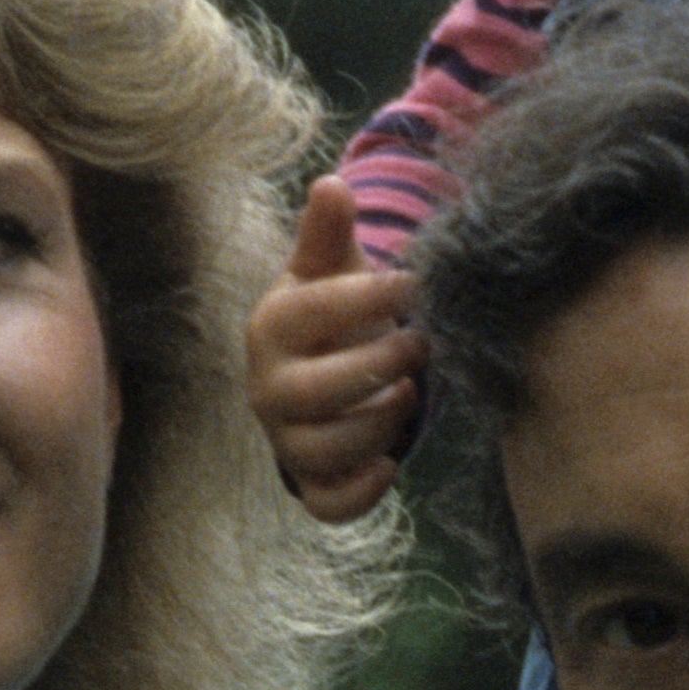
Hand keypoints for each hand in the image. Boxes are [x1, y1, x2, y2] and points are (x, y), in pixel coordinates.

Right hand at [250, 177, 424, 521]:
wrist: (318, 372)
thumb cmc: (330, 313)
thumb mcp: (329, 268)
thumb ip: (328, 232)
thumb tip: (331, 184)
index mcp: (270, 328)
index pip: (311, 313)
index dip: (366, 297)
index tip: (412, 283)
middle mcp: (267, 388)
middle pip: (313, 391)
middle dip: (376, 367)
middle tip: (421, 344)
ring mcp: (286, 439)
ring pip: (323, 450)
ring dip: (377, 426)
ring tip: (410, 395)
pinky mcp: (311, 481)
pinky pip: (326, 505)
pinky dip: (361, 492)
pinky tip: (392, 464)